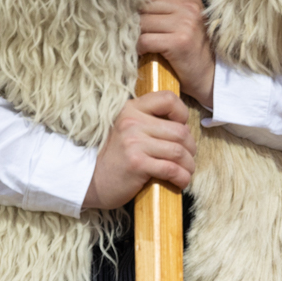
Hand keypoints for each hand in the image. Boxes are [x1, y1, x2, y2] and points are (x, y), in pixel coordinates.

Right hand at [84, 92, 196, 209]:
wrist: (90, 181)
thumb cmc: (116, 158)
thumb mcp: (128, 130)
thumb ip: (149, 122)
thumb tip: (183, 126)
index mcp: (131, 109)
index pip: (168, 98)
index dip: (182, 114)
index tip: (181, 129)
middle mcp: (132, 121)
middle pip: (180, 131)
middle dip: (190, 148)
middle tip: (187, 159)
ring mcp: (133, 142)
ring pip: (179, 151)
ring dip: (188, 166)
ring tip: (185, 172)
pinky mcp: (137, 163)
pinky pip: (172, 169)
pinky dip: (182, 178)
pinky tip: (180, 182)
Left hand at [139, 0, 215, 108]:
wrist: (208, 75)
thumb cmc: (190, 46)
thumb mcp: (183, 17)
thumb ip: (163, 2)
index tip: (137, 9)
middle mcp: (189, 6)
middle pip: (144, 3)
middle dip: (135, 17)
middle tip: (134, 29)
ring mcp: (185, 24)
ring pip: (142, 21)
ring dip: (136, 34)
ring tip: (140, 41)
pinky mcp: (179, 42)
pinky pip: (145, 40)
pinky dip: (139, 48)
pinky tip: (144, 52)